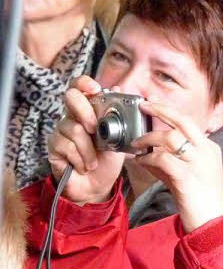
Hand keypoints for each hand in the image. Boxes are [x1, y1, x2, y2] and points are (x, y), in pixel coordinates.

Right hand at [47, 76, 126, 204]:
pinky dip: (80, 158)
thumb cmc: (109, 159)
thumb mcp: (122, 136)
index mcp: (90, 110)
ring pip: (73, 128)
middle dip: (86, 112)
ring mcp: (61, 130)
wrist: (98, 185)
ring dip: (88, 149)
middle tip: (96, 129)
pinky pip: (66, 146)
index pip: (80, 87)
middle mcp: (73, 116)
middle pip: (71, 98)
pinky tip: (84, 166)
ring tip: (94, 162)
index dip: (84, 82)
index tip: (95, 88)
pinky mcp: (53, 146)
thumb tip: (120, 87)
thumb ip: (122, 114)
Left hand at [132, 101, 222, 232]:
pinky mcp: (186, 177)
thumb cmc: (202, 202)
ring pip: (170, 138)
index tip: (154, 105)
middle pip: (183, 121)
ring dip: (149, 139)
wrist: (213, 223)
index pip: (189, 122)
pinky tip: (140, 162)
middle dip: (161, 110)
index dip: (169, 112)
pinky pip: (162, 160)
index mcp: (210, 148)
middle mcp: (206, 151)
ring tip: (137, 145)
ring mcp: (198, 163)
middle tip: (144, 106)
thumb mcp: (192, 175)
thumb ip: (173, 162)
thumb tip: (149, 155)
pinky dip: (147, 159)